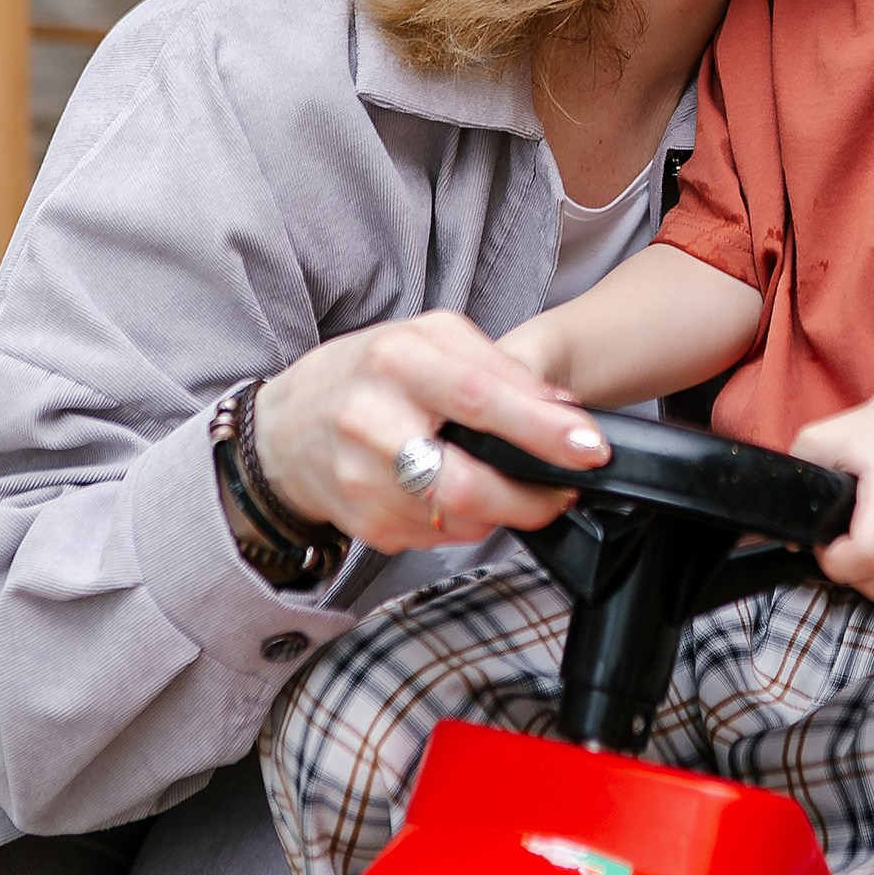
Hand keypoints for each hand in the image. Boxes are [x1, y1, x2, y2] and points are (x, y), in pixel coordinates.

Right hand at [253, 311, 609, 554]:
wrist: (284, 427)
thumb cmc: (369, 372)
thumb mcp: (431, 338)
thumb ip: (499, 365)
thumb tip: (562, 407)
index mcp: (398, 362)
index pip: (479, 398)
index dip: (540, 428)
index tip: (589, 446)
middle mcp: (372, 423)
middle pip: (465, 482)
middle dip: (530, 497)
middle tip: (565, 491)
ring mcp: (362, 482)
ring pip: (457, 518)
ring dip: (503, 510)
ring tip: (519, 488)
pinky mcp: (364, 524)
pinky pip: (439, 535)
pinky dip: (467, 520)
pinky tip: (467, 494)